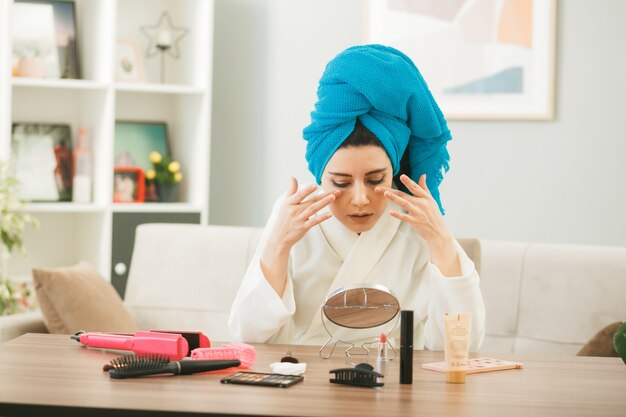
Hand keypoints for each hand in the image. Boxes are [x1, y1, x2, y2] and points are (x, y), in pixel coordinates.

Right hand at [260, 178, 339, 295]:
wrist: (278, 238)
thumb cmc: (282, 219)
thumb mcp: (284, 204)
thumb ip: (291, 191)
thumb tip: (293, 178)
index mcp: (288, 204)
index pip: (299, 195)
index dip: (307, 190)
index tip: (315, 185)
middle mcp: (293, 211)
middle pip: (310, 201)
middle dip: (323, 195)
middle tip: (335, 191)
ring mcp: (298, 220)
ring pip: (313, 209)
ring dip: (324, 203)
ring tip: (333, 197)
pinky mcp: (303, 228)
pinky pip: (314, 222)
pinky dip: (322, 217)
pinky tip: (330, 214)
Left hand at [376, 174, 459, 275]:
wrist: (439, 232)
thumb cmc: (434, 215)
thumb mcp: (431, 200)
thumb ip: (424, 188)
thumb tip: (423, 175)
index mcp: (426, 197)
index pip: (415, 188)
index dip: (409, 182)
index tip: (402, 176)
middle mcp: (422, 203)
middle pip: (404, 195)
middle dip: (391, 191)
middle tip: (380, 188)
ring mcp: (419, 213)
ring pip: (404, 204)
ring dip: (394, 198)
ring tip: (385, 194)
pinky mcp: (416, 222)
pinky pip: (405, 217)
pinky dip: (398, 215)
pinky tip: (390, 212)